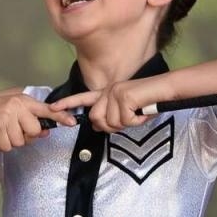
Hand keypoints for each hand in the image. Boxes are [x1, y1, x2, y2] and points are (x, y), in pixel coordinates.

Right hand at [0, 90, 72, 151]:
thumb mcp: (11, 105)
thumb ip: (29, 115)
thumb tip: (44, 132)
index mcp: (23, 100)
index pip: (46, 109)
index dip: (60, 117)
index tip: (72, 122)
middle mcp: (16, 106)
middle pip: (34, 131)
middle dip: (26, 136)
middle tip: (13, 130)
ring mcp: (6, 116)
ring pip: (21, 141)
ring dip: (12, 141)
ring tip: (2, 131)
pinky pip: (8, 146)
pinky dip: (2, 145)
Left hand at [48, 76, 171, 133]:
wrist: (165, 89)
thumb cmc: (148, 102)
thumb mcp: (126, 110)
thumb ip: (110, 116)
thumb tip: (97, 126)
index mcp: (106, 93)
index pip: (82, 99)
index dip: (67, 104)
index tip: (52, 108)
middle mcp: (107, 91)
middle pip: (96, 119)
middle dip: (111, 126)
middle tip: (128, 120)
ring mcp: (114, 93)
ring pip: (110, 123)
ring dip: (126, 124)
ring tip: (137, 114)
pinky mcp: (123, 97)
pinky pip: (124, 121)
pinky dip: (136, 122)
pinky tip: (143, 112)